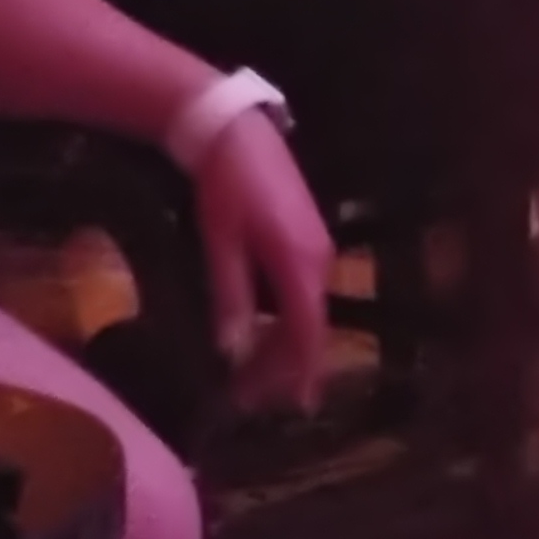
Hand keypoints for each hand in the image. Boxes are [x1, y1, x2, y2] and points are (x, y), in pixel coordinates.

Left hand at [191, 113, 337, 409]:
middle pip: (311, 324)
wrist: (237, 133)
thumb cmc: (225, 187)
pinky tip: (264, 333)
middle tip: (249, 397)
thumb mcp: (220, 242)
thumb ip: (230, 296)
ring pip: (308, 309)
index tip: (299, 406)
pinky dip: (288, 320)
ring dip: (285, 344)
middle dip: (286, 364)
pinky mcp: (307, 237)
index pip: (309, 328)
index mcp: (299, 261)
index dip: (304, 369)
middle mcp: (319, 257)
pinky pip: (305, 292)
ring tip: (252, 374)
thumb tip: (233, 350)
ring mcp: (317, 246)